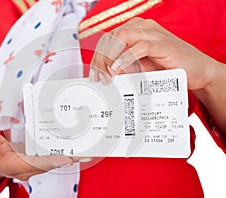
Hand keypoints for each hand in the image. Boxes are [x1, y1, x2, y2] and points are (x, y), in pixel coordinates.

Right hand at [0, 132, 83, 183]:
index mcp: (15, 165)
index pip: (35, 164)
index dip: (51, 161)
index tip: (67, 159)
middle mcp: (27, 168)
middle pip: (51, 164)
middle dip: (68, 159)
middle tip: (86, 154)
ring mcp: (33, 165)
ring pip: (55, 161)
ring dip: (71, 158)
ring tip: (88, 152)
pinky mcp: (37, 160)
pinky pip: (53, 157)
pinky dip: (65, 154)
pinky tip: (77, 149)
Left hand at [90, 17, 217, 90]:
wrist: (197, 71)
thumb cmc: (169, 67)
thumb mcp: (140, 68)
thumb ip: (124, 67)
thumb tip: (104, 74)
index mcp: (135, 30)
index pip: (108, 39)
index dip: (97, 56)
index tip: (94, 74)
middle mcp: (142, 27)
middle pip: (111, 37)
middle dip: (100, 58)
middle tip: (98, 77)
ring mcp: (153, 33)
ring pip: (122, 36)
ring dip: (110, 56)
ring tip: (107, 74)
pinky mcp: (163, 43)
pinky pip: (140, 46)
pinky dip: (126, 57)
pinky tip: (118, 69)